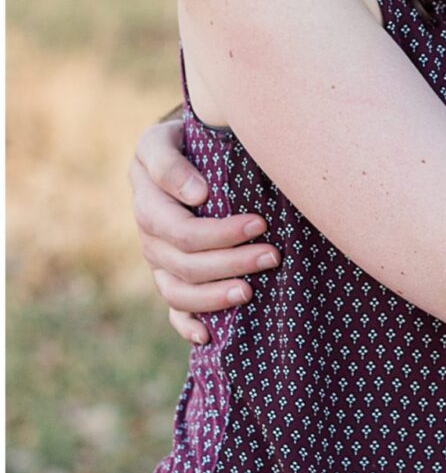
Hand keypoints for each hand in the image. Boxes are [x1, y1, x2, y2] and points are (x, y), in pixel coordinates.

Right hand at [130, 119, 275, 346]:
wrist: (186, 149)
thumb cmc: (188, 139)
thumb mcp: (171, 136)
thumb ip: (172, 161)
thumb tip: (198, 195)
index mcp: (147, 195)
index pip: (179, 229)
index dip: (219, 233)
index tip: (259, 223)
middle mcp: (147, 231)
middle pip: (184, 262)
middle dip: (231, 262)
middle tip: (272, 255)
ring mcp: (156, 258)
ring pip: (177, 291)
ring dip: (215, 296)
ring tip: (251, 291)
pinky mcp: (168, 275)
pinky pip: (172, 309)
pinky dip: (188, 325)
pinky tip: (208, 336)